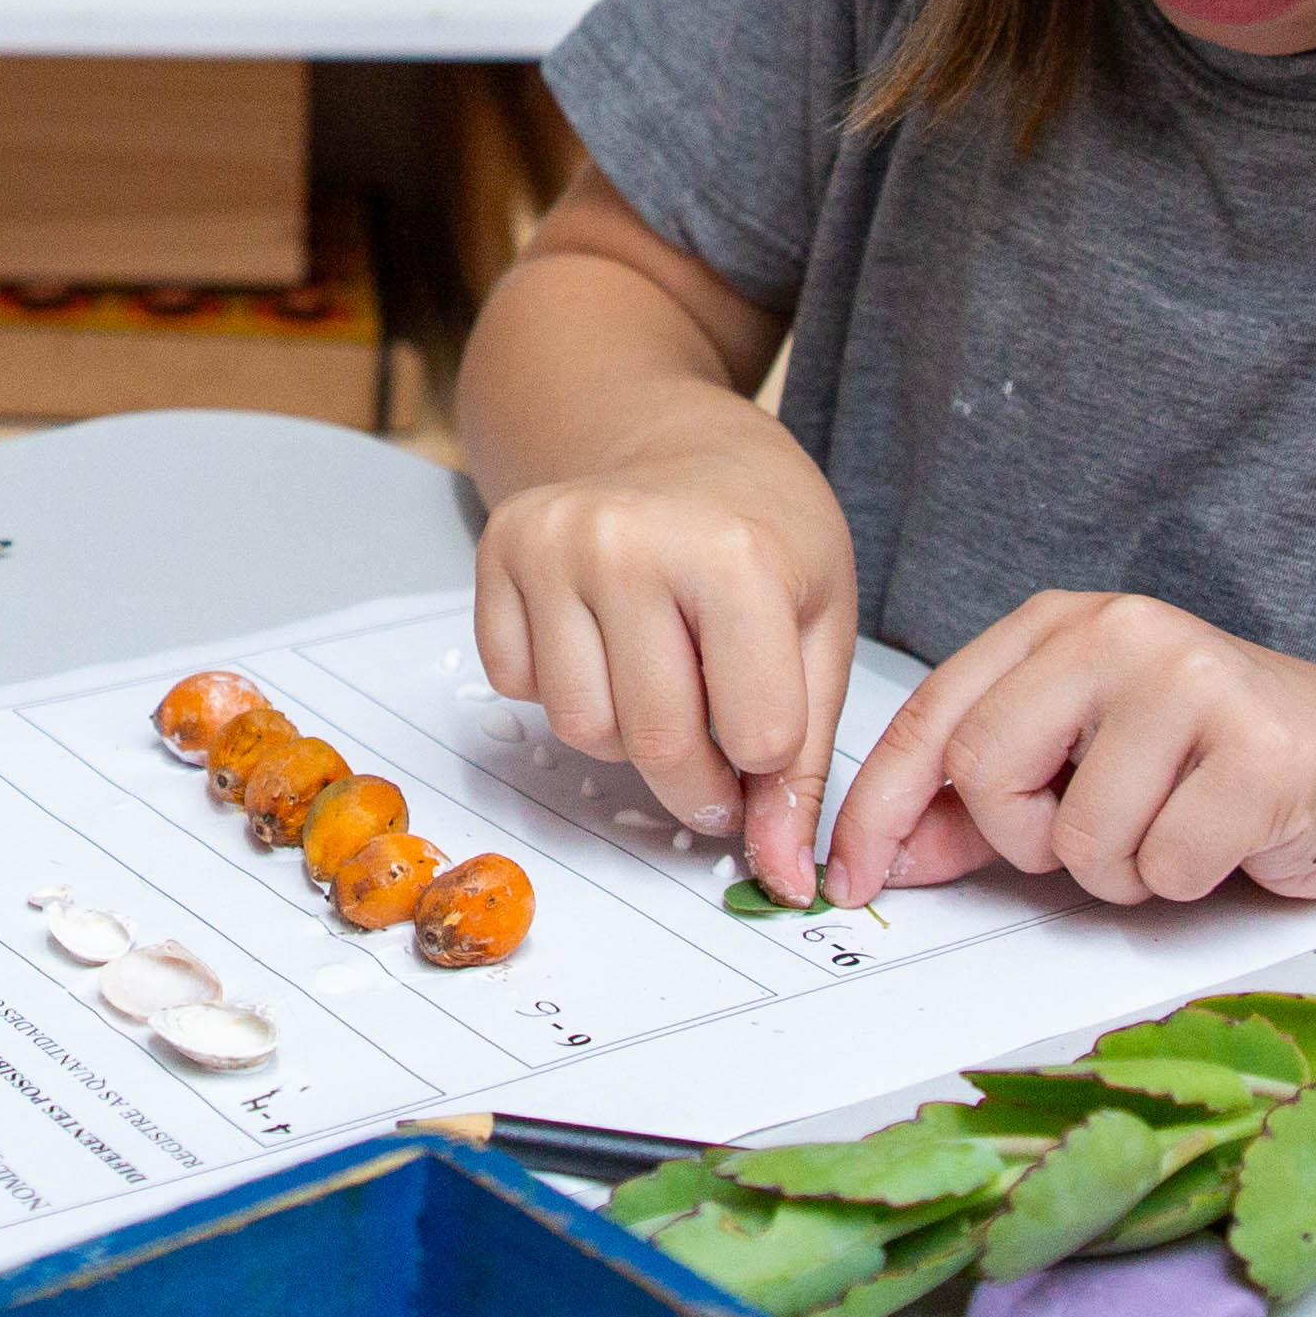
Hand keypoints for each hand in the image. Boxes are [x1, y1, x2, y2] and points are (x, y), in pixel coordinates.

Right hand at [471, 426, 859, 899]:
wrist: (670, 436)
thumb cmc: (763, 531)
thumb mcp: (820, 626)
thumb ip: (805, 758)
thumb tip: (783, 880)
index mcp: (731, 555)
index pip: (756, 735)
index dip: (769, 759)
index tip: (769, 738)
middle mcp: (626, 541)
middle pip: (654, 743)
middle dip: (696, 780)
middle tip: (717, 761)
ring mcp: (549, 544)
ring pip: (577, 728)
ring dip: (626, 736)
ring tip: (663, 683)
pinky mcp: (495, 552)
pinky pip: (516, 687)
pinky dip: (563, 689)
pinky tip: (604, 643)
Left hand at [822, 588, 1315, 911]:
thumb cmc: (1206, 765)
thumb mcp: (1074, 770)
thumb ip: (973, 808)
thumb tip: (880, 857)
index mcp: (1056, 625)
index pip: (931, 716)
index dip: (878, 808)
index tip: (846, 881)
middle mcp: (1117, 630)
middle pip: (987, 772)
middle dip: (1026, 840)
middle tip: (1089, 833)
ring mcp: (1192, 679)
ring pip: (1079, 837)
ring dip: (1119, 870)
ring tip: (1172, 825)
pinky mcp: (1259, 749)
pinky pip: (1164, 866)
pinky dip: (1184, 880)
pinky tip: (1224, 837)